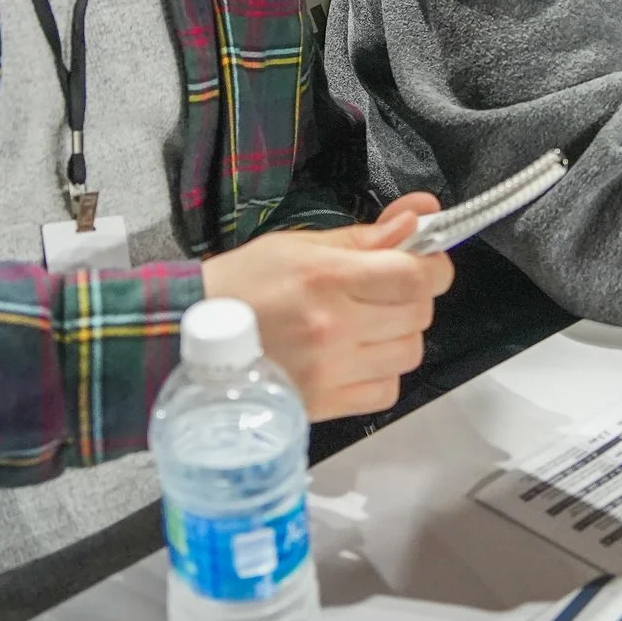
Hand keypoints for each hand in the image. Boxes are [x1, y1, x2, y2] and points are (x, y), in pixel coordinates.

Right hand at [199, 193, 453, 418]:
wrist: (188, 337)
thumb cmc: (242, 284)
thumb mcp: (299, 245)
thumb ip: (365, 236)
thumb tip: (420, 217)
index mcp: (327, 277)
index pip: (417, 276)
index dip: (433, 266)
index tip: (424, 263)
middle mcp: (335, 326)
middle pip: (418, 315)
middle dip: (413, 298)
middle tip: (385, 292)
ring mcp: (331, 370)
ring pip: (409, 354)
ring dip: (399, 337)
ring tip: (367, 326)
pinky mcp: (325, 403)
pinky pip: (387, 392)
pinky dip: (382, 374)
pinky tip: (357, 358)